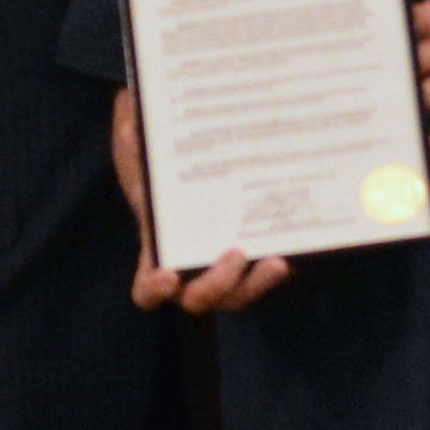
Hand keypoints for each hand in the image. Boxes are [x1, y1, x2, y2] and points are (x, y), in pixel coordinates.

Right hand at [111, 86, 293, 313]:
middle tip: (236, 252)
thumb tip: (137, 129)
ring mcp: (226, 265)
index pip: (148, 291)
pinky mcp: (256, 253)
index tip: (169, 275)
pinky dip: (279, 264)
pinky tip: (295, 240)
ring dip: (257, 284)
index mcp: (158, 255)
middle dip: (218, 284)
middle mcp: (192, 270)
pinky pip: (267, 271)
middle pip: (202, 299)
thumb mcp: (140, 143)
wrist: (194, 152)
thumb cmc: (156, 156)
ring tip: (276, 262)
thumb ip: (134, 142)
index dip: (155, 290)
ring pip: (240, 292)